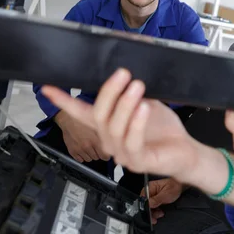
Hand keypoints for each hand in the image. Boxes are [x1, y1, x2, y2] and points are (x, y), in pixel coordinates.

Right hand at [42, 69, 200, 181]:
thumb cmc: (163, 128)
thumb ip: (132, 92)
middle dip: (110, 92)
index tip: (49, 87)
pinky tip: (144, 108)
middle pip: (99, 114)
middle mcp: (111, 140)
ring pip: (115, 127)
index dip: (64, 101)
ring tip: (138, 86)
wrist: (184, 150)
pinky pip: (132, 142)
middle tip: (124, 74)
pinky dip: (137, 123)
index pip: (81, 113)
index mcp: (109, 125)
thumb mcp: (145, 102)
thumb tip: (124, 72)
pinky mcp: (138, 161)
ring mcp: (122, 153)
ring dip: (126, 104)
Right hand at [55, 109, 109, 162]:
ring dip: (91, 155)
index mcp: (96, 139)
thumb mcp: (99, 124)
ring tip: (90, 147)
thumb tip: (114, 140)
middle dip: (99, 153)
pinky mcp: (72, 150)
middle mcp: (88, 146)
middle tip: (97, 147)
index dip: (107, 154)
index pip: (106, 156)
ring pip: (89, 159)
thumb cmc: (84, 119)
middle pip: (98, 158)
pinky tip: (83, 149)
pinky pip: (79, 160)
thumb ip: (106, 134)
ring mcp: (79, 149)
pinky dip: (82, 156)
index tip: (108, 151)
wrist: (68, 117)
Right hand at [139, 178, 185, 223]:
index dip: (145, 207)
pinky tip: (160, 212)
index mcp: (150, 187)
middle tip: (155, 217)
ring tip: (160, 214)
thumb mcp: (165, 194)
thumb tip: (148, 204)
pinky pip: (152, 208)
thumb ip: (156, 199)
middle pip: (145, 204)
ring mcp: (152, 196)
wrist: (180, 187)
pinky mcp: (155, 200)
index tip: (149, 213)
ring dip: (154, 213)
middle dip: (150, 211)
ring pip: (149, 207)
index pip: (143, 199)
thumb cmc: (174, 187)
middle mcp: (149, 191)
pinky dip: (156, 212)